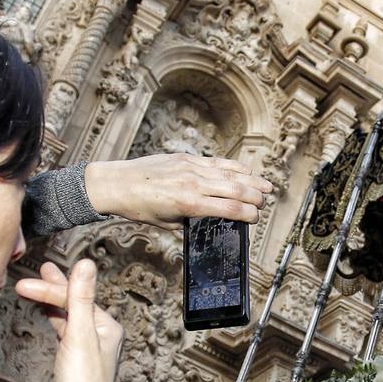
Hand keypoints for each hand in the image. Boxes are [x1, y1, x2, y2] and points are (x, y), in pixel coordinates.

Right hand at [14, 260, 122, 381]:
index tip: (25, 284)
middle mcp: (102, 335)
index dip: (51, 289)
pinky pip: (65, 331)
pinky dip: (54, 319)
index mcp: (108, 327)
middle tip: (39, 272)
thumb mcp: (79, 335)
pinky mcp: (75, 359)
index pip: (77, 298)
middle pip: (74, 304)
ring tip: (37, 287)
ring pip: (68, 316)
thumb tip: (86, 264)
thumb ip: (80, 297)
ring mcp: (88, 347)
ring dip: (52, 301)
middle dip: (54, 288)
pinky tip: (47, 313)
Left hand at [83, 153, 273, 229]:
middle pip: (236, 189)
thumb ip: (189, 221)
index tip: (255, 219)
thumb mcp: (166, 223)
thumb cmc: (137, 207)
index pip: (230, 208)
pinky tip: (245, 171)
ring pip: (230, 173)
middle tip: (265, 203)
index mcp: (190, 204)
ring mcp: (190, 167)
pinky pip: (216, 162)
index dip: (248, 215)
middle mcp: (193, 183)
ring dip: (251, 180)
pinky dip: (234, 167)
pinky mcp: (185, 158)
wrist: (116, 184)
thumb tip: (207, 221)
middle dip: (255, 197)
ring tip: (266, 186)